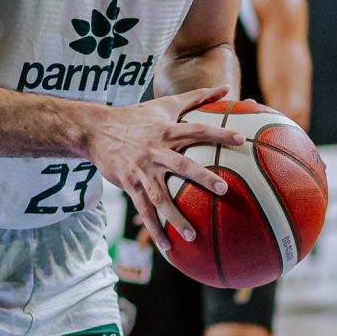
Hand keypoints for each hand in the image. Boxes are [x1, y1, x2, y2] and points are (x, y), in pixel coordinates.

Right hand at [84, 86, 228, 252]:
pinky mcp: (130, 185)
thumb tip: (227, 88)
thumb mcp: (165, 104)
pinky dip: (155, 230)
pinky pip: (144, 211)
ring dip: (176, 217)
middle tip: (224, 190)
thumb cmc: (136, 116)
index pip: (197, 130)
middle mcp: (155, 151)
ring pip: (160, 197)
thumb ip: (198, 96)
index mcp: (167, 131)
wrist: (96, 130)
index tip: (241, 140)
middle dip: (202, 177)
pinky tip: (168, 248)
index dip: (218, 133)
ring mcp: (142, 171)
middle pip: (182, 165)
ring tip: (194, 236)